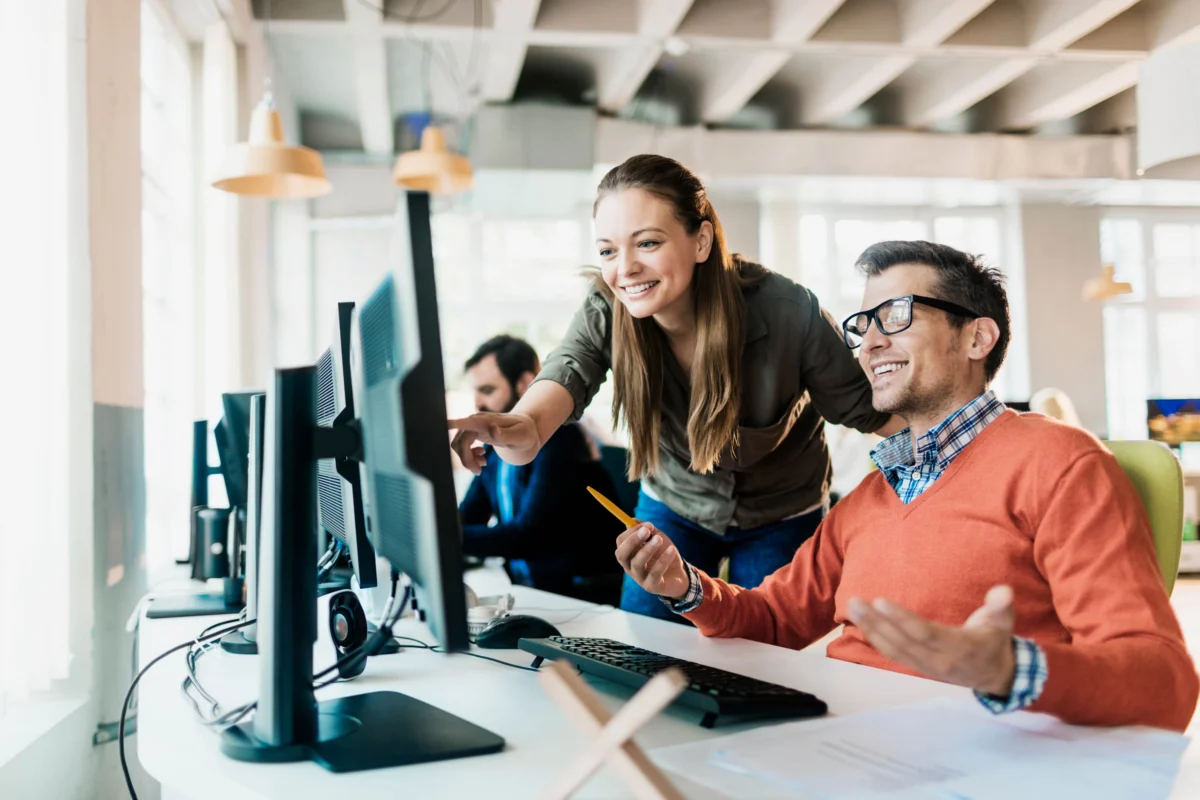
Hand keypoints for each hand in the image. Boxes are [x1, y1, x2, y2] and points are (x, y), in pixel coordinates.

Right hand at [448, 413, 540, 474]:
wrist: (527, 429)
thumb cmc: (525, 432)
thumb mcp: (520, 436)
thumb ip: (505, 434)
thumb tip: (491, 429)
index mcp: (487, 422)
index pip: (467, 423)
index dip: (453, 424)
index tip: (442, 424)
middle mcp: (477, 421)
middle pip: (460, 441)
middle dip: (466, 459)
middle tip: (479, 472)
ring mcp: (474, 426)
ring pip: (459, 445)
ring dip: (467, 459)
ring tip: (482, 466)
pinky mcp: (474, 432)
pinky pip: (463, 445)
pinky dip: (469, 456)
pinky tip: (482, 460)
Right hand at [614, 523, 689, 600]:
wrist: (679, 574)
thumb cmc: (664, 554)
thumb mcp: (656, 538)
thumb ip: (646, 530)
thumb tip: (632, 520)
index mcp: (629, 554)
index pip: (621, 542)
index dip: (632, 532)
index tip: (648, 525)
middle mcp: (630, 567)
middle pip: (622, 554)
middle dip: (633, 540)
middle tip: (647, 531)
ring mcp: (639, 578)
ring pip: (637, 563)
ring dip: (648, 549)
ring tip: (660, 539)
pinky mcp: (651, 586)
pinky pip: (655, 573)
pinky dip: (663, 560)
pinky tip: (672, 550)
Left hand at [846, 585, 1016, 696]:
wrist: (995, 676)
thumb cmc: (995, 641)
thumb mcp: (1003, 622)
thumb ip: (1001, 606)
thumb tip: (1003, 592)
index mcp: (960, 648)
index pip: (925, 634)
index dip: (902, 619)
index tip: (881, 601)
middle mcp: (940, 661)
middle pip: (903, 642)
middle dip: (877, 622)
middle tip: (855, 601)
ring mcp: (927, 667)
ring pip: (894, 650)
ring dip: (871, 629)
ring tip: (853, 608)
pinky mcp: (918, 667)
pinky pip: (893, 654)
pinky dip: (876, 638)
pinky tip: (862, 622)